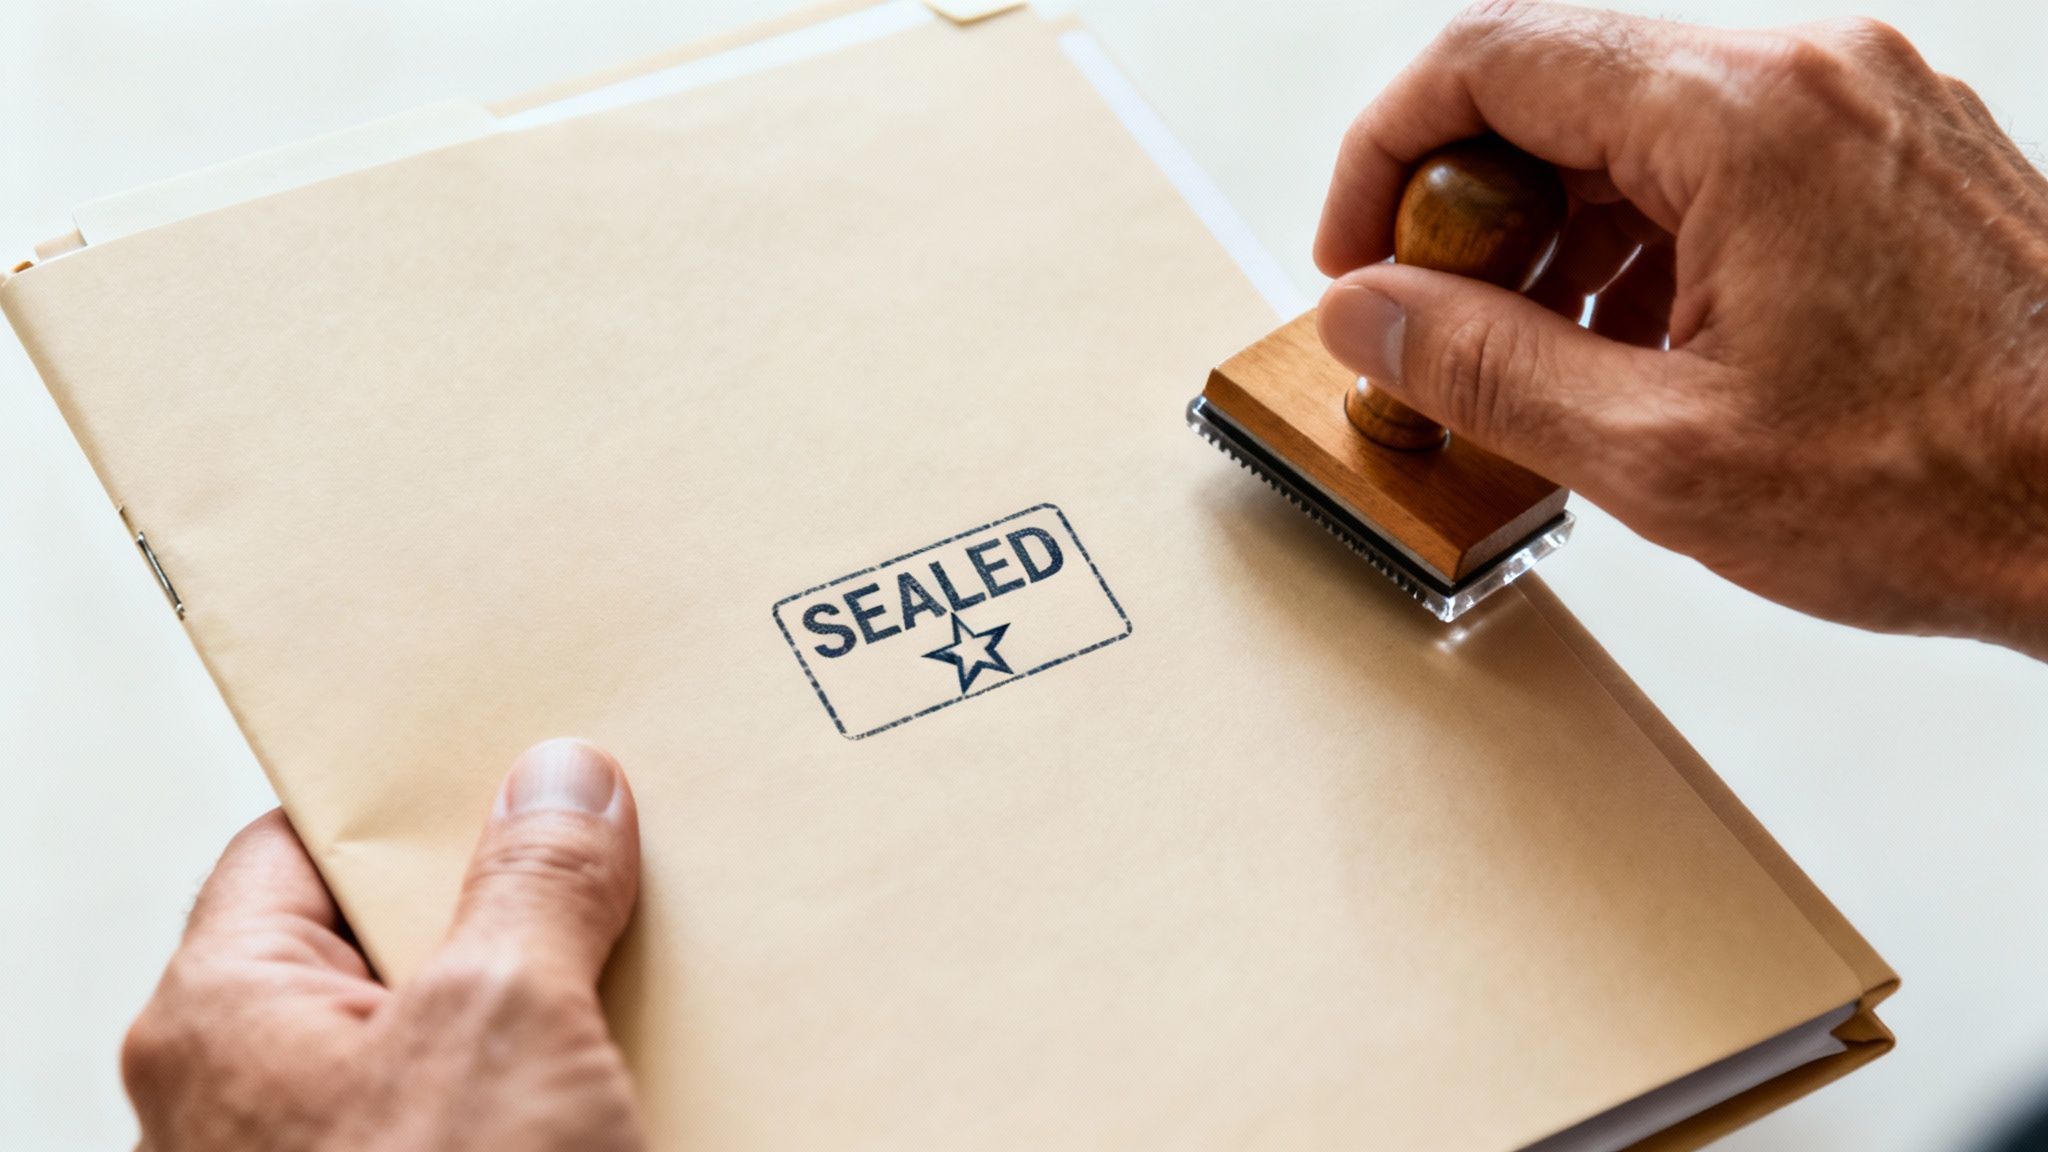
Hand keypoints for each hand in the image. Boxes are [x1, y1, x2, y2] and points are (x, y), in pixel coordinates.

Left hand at [122, 739, 644, 1151]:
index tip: (506, 758)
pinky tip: (626, 1055)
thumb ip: (536, 887)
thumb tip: (564, 785)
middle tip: (591, 849)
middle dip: (502, 897)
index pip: (300, 846)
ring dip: (540, 997)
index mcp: (224, 1019)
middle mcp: (250, 1092)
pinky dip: (547, 1080)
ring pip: (443, 1031)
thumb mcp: (506, 1025)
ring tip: (628, 950)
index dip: (410, 799)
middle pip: (385, 937)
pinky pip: (477, 1108)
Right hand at [1313, 1, 2047, 657]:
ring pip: (1632, 120)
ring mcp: (1860, 104)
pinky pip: (1717, 154)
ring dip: (1552, 229)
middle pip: (1557, 82)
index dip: (1382, 159)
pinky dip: (1642, 235)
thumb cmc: (1950, 484)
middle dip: (1465, 206)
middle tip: (1437, 325)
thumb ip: (1481, 371)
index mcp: (1743, 114)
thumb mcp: (1661, 453)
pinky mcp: (1889, 151)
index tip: (1358, 259)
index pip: (1486, 60)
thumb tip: (1367, 318)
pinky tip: (1634, 345)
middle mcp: (1809, 73)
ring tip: (1539, 359)